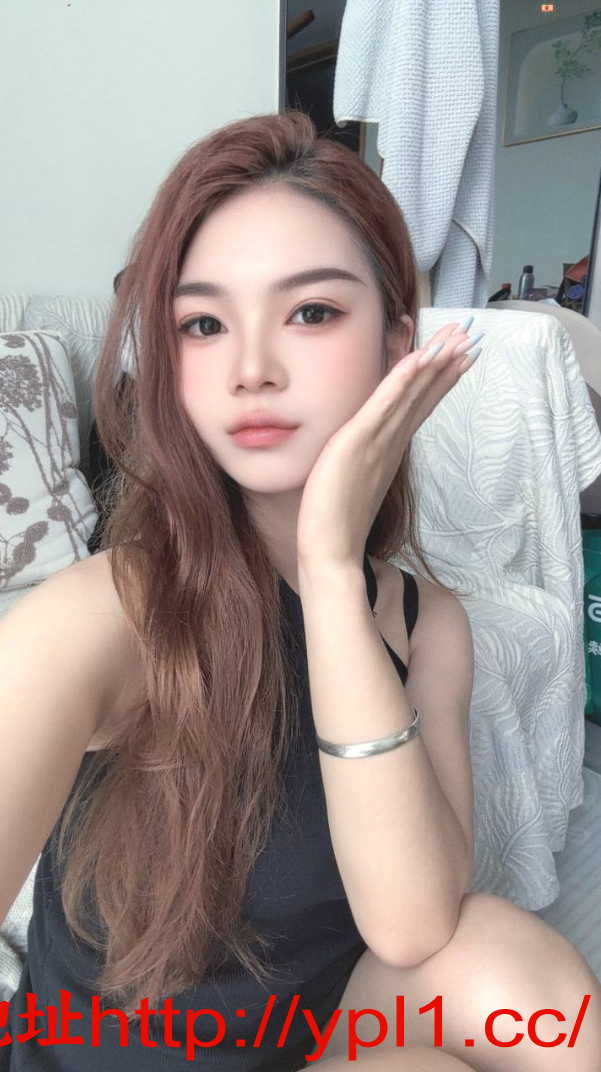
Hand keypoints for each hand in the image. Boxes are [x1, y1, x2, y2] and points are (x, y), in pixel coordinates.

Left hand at [296, 321, 479, 568]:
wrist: (330, 551)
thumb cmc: (337, 521)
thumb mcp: (356, 478)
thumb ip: (367, 457)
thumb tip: (370, 445)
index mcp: (391, 449)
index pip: (421, 406)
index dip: (442, 379)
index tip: (462, 356)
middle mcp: (390, 442)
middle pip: (424, 394)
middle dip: (448, 362)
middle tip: (471, 334)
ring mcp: (378, 442)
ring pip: (412, 394)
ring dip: (436, 363)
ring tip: (459, 337)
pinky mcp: (358, 442)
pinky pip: (385, 404)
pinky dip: (404, 379)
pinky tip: (422, 357)